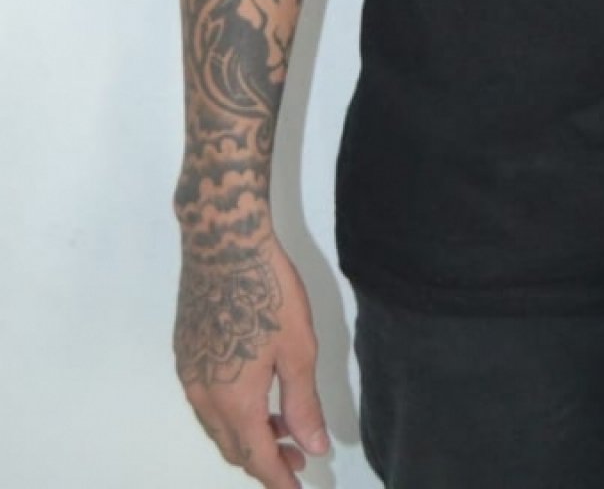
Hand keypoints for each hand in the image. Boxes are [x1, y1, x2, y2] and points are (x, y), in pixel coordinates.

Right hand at [176, 231, 329, 485]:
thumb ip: (303, 404)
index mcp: (233, 401)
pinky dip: (231, 411)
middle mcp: (204, 396)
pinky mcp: (185, 353)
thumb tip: (312, 447)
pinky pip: (207, 401)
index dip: (279, 479)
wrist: (223, 244)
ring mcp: (189, 374)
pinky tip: (254, 394)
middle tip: (298, 457)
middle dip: (266, 458)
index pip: (257, 459)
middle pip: (234, 447)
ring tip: (283, 425)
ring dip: (248, 434)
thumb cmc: (268, 291)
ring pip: (218, 425)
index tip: (298, 487)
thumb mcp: (298, 349)